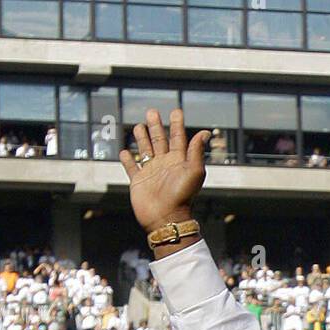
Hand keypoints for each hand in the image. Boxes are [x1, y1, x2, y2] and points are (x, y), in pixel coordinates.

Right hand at [118, 108, 209, 234]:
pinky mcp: (138, 182)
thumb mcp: (194, 172)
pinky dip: (127, 160)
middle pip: (159, 140)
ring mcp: (151, 172)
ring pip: (145, 150)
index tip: (176, 111)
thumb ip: (196, 151)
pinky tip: (124, 152)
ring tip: (139, 126)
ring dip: (141, 138)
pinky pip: (131, 168)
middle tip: (152, 112)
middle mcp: (164, 164)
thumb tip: (205, 133)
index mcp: (178, 161)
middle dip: (156, 126)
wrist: (166, 218)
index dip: (177, 124)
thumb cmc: (182, 197)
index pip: (178, 138)